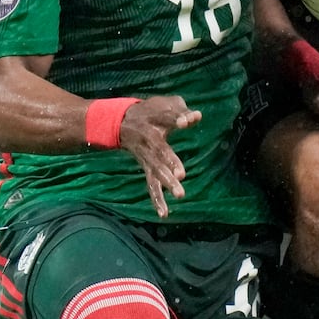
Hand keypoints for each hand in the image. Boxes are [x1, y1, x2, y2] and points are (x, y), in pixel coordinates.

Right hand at [117, 96, 202, 217]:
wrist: (121, 122)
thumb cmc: (151, 112)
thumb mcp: (164, 104)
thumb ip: (181, 110)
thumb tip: (196, 117)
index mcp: (154, 119)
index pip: (166, 117)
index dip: (176, 119)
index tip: (186, 121)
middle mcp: (148, 139)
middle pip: (160, 151)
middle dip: (170, 162)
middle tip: (182, 174)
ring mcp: (146, 156)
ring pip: (155, 171)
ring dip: (166, 183)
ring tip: (180, 194)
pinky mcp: (147, 168)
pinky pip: (151, 185)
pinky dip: (156, 200)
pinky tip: (164, 214)